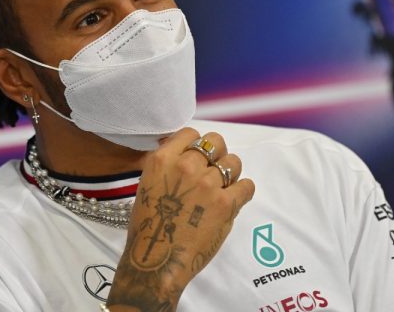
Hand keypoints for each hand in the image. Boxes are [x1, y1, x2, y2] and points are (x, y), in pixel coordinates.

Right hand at [106, 128, 255, 310]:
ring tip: (222, 188)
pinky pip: (247, 185)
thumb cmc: (150, 227)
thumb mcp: (147, 185)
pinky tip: (233, 200)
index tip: (198, 156)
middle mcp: (186, 167)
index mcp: (162, 160)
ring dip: (230, 172)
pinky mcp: (226, 204)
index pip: (191, 134)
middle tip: (214, 170)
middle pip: (215, 142)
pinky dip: (242, 192)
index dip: (197, 144)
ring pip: (234, 162)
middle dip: (217, 154)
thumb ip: (168, 166)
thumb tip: (186, 153)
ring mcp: (208, 184)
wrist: (158, 260)